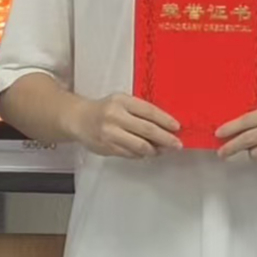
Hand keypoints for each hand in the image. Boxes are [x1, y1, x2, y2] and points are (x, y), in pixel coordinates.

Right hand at [65, 94, 181, 158]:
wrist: (79, 119)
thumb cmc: (105, 109)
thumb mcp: (121, 102)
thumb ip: (139, 111)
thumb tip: (165, 125)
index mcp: (122, 101)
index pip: (149, 111)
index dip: (165, 120)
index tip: (177, 127)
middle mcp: (115, 116)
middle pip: (147, 130)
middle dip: (165, 138)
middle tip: (177, 144)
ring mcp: (110, 133)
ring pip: (140, 146)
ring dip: (155, 150)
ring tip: (163, 150)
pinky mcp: (107, 147)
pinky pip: (130, 154)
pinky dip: (141, 154)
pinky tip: (147, 152)